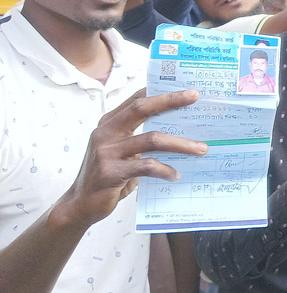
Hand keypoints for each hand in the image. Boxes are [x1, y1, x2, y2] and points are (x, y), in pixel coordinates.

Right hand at [53, 89, 206, 227]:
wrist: (80, 205)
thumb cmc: (108, 175)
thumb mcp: (122, 151)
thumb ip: (141, 138)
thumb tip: (180, 130)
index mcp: (109, 123)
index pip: (137, 99)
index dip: (161, 91)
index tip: (185, 87)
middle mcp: (106, 132)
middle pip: (142, 109)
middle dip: (171, 100)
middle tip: (194, 97)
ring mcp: (106, 152)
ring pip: (152, 139)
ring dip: (181, 144)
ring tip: (201, 149)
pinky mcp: (110, 172)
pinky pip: (147, 166)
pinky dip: (165, 170)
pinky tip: (175, 175)